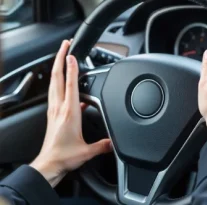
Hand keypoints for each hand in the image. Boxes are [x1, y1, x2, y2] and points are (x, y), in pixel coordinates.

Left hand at [30, 40, 111, 186]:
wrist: (48, 165)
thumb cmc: (64, 157)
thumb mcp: (87, 151)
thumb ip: (104, 145)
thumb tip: (115, 142)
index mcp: (69, 113)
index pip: (70, 85)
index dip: (72, 68)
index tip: (74, 54)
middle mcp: (59, 108)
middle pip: (57, 77)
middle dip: (60, 58)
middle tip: (65, 46)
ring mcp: (54, 110)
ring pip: (54, 83)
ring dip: (57, 67)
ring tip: (63, 58)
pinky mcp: (52, 115)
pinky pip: (55, 93)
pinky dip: (60, 83)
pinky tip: (68, 86)